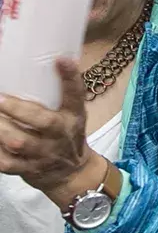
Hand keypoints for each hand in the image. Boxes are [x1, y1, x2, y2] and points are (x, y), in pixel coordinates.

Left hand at [0, 59, 91, 193]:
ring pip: (19, 142)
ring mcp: (45, 154)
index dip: (70, 77)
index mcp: (73, 115)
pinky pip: (7, 163)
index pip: (75, 94)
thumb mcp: (71, 114)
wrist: (72, 173)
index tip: (61, 60)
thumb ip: (59, 95)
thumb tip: (46, 62)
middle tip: (0, 99)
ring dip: (1, 130)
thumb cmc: (66, 135)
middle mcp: (61, 134)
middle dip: (18, 110)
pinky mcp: (29, 169)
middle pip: (43, 121)